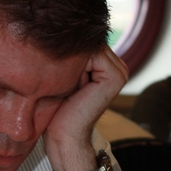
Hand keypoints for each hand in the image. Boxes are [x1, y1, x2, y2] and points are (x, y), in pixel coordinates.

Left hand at [43, 46, 127, 170]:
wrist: (64, 137)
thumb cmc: (58, 111)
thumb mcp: (63, 77)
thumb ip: (70, 57)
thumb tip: (58, 33)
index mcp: (109, 66)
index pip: (85, 41)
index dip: (66, 48)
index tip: (50, 64)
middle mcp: (119, 67)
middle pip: (88, 42)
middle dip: (68, 53)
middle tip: (54, 73)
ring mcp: (120, 71)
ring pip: (88, 47)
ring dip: (70, 59)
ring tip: (61, 80)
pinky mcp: (115, 77)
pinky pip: (91, 54)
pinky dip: (74, 64)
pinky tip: (67, 81)